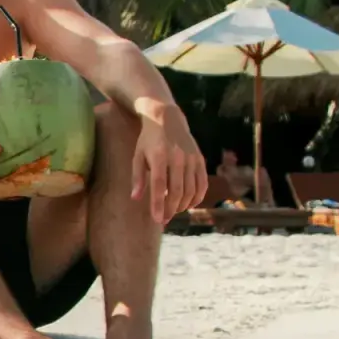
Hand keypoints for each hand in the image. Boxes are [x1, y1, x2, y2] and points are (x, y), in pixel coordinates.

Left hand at [130, 104, 206, 222]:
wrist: (167, 118)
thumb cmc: (149, 140)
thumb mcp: (138, 155)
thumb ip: (137, 177)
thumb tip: (136, 198)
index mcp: (159, 157)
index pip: (159, 186)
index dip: (158, 204)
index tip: (157, 219)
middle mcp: (177, 158)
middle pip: (176, 191)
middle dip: (171, 209)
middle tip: (164, 219)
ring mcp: (191, 159)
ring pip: (190, 190)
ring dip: (183, 205)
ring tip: (174, 211)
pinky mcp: (200, 159)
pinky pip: (202, 183)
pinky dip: (197, 197)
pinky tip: (190, 204)